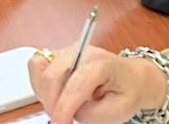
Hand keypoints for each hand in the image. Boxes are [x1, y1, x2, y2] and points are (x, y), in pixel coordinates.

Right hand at [30, 45, 168, 123]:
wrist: (131, 78)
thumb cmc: (128, 90)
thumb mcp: (121, 110)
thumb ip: (93, 115)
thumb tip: (70, 113)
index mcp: (101, 63)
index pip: (76, 84)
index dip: (64, 108)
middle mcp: (79, 52)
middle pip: (51, 75)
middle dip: (51, 103)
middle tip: (60, 120)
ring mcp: (65, 52)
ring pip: (39, 69)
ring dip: (44, 93)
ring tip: (61, 106)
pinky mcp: (56, 57)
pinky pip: (37, 69)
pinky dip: (40, 87)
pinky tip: (55, 96)